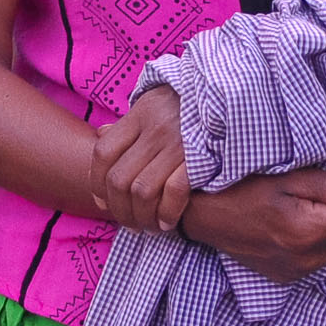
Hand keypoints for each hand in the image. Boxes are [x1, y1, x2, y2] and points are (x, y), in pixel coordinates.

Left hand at [90, 87, 188, 233]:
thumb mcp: (154, 104)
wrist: (228, 98)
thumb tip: (101, 134)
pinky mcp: (199, 158)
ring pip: (142, 191)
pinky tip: (167, 222)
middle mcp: (155, 129)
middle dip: (119, 210)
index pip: (103, 153)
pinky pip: (174, 192)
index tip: (103, 203)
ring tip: (147, 227)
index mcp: (140, 115)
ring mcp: (177, 144)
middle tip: (129, 223)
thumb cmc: (187, 105)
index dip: (97, 184)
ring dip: (141, 217)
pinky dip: (167, 213)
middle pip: (119, 179)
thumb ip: (129, 123)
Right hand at [180, 165, 325, 284]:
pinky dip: (311, 239)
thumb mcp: (288, 178)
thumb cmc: (242, 187)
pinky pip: (315, 256)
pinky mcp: (287, 277)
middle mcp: (309, 258)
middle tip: (316, 185)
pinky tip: (288, 223)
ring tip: (297, 204)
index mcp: (311, 230)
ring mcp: (298, 271)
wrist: (202, 215)